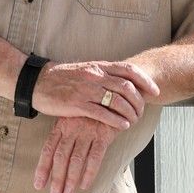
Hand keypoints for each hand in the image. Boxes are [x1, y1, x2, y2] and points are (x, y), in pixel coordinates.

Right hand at [32, 60, 158, 129]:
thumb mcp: (87, 70)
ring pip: (116, 100)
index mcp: (99, 66)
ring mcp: (86, 89)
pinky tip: (123, 126)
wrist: (39, 82)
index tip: (155, 91)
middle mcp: (95, 76)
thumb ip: (104, 75)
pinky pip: (101, 113)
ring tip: (135, 120)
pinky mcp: (76, 104)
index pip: (128, 70)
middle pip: (126, 86)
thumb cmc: (64, 78)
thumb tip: (125, 81)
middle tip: (144, 110)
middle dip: (139, 100)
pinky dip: (115, 120)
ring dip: (129, 112)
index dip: (145, 80)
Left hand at [34, 117, 115, 192]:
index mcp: (62, 124)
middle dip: (57, 179)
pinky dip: (89, 172)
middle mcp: (72, 128)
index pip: (48, 149)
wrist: (112, 96)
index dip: (43, 168)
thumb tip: (53, 157)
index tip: (39, 185)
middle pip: (61, 157)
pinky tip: (85, 184)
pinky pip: (95, 157)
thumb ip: (63, 133)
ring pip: (76, 159)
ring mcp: (87, 131)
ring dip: (71, 179)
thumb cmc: (90, 109)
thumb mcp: (72, 116)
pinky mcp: (103, 134)